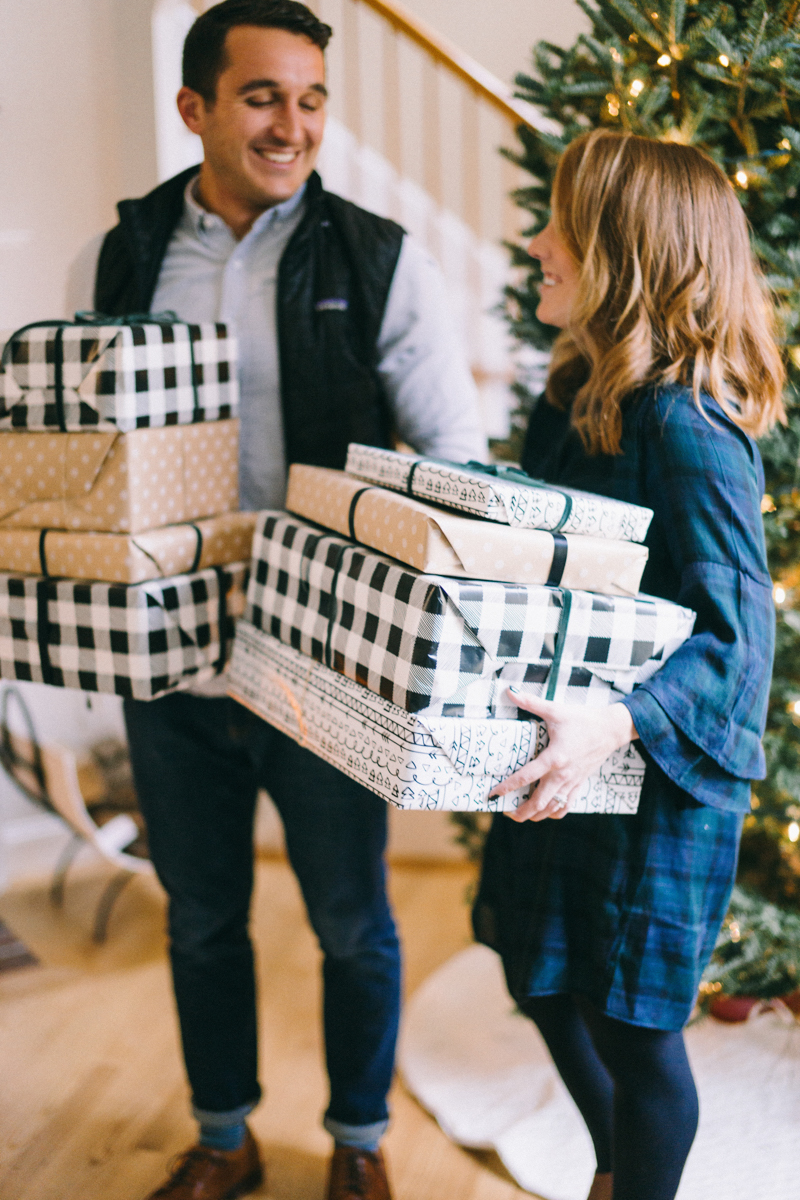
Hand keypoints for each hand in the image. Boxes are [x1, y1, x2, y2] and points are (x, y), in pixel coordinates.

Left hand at [489, 689, 637, 821]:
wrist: (611, 729)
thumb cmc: (583, 719)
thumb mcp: (556, 710)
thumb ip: (531, 702)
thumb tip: (510, 692)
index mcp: (554, 757)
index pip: (525, 777)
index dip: (507, 787)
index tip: (493, 794)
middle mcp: (563, 774)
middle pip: (539, 802)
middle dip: (521, 812)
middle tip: (506, 812)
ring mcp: (572, 781)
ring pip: (552, 808)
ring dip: (536, 815)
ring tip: (522, 815)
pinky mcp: (580, 783)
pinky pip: (566, 805)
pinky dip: (555, 812)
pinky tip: (546, 812)